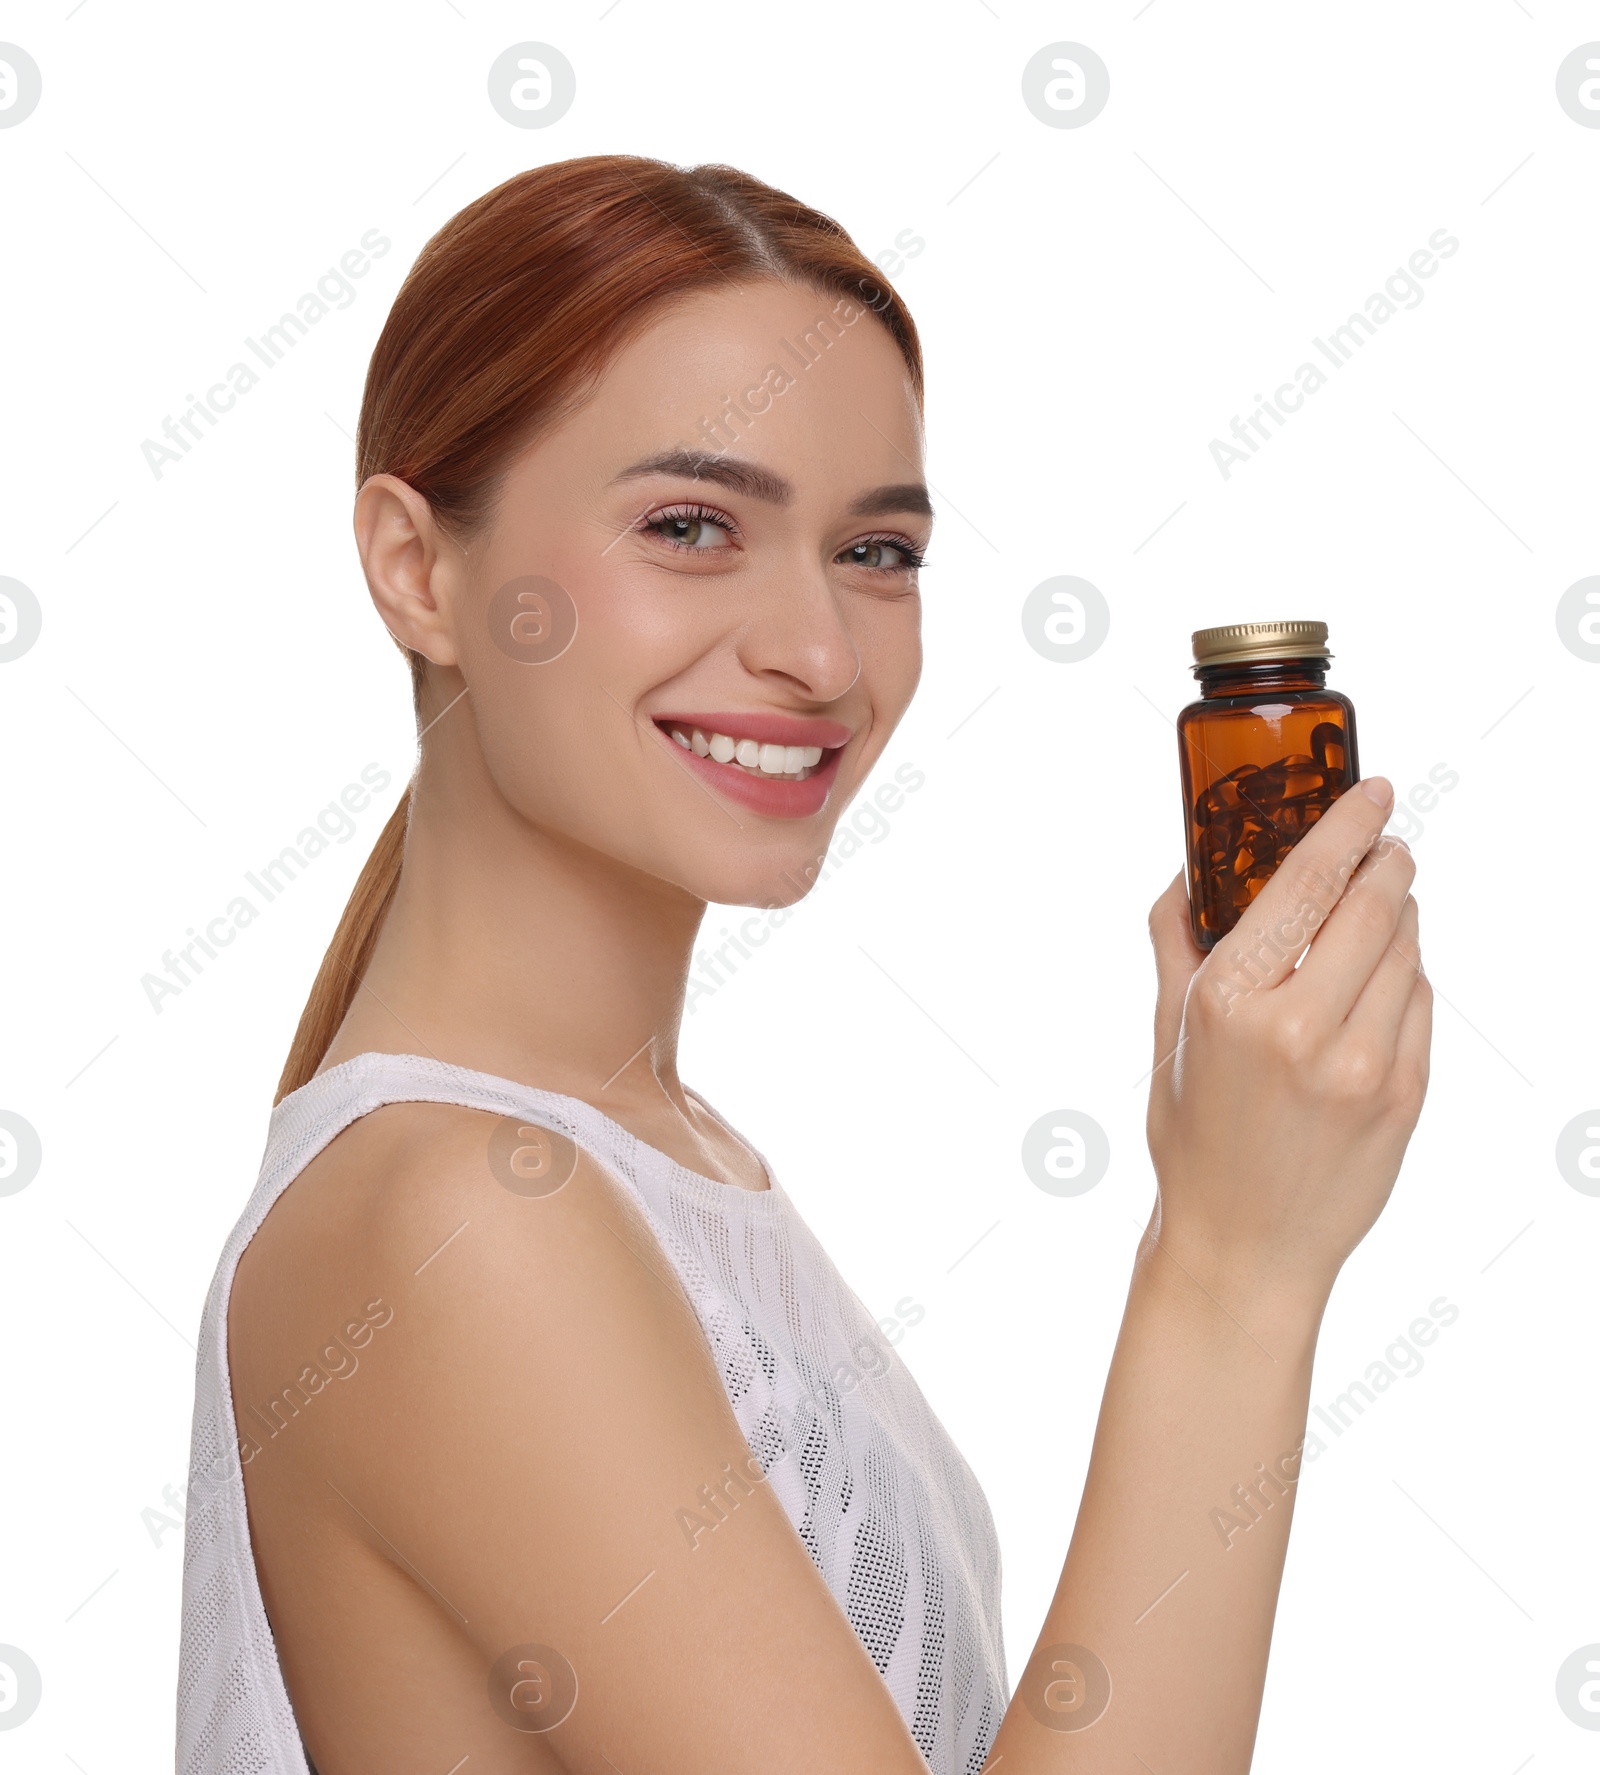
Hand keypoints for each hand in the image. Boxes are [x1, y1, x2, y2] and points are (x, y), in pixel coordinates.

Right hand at [1144, 776, 1431, 1306]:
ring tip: (1374, 925)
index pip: (1307, 882)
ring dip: (1399, 921)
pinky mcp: (1404, 1096)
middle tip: (1386, 849)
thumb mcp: (1168, 1034)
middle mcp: (1300, 1026)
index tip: (1372, 789)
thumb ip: (1178, 943)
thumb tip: (1186, 873)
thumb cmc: (1194, 1139)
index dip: (1348, 824)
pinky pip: (1420, 1004)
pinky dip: (1405, 980)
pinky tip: (1378, 990)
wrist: (1243, 1248)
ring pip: (1407, 950)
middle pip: (1374, 905)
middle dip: (1386, 866)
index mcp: (1230, 1000)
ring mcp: (1361, 1064)